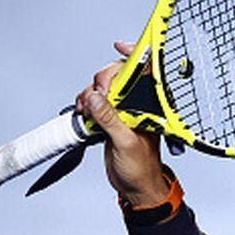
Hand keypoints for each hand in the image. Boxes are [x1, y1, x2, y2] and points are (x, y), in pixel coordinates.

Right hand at [75, 41, 168, 206]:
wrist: (134, 187)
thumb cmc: (141, 168)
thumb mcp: (126, 143)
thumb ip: (110, 119)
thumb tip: (95, 98)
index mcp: (150, 106)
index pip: (144, 71)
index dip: (134, 54)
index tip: (119, 46)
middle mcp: (138, 104)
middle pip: (117, 75)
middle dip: (103, 80)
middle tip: (97, 96)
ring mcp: (122, 110)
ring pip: (102, 87)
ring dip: (90, 94)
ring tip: (88, 111)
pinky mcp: (109, 119)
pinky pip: (94, 102)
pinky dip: (85, 103)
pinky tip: (84, 112)